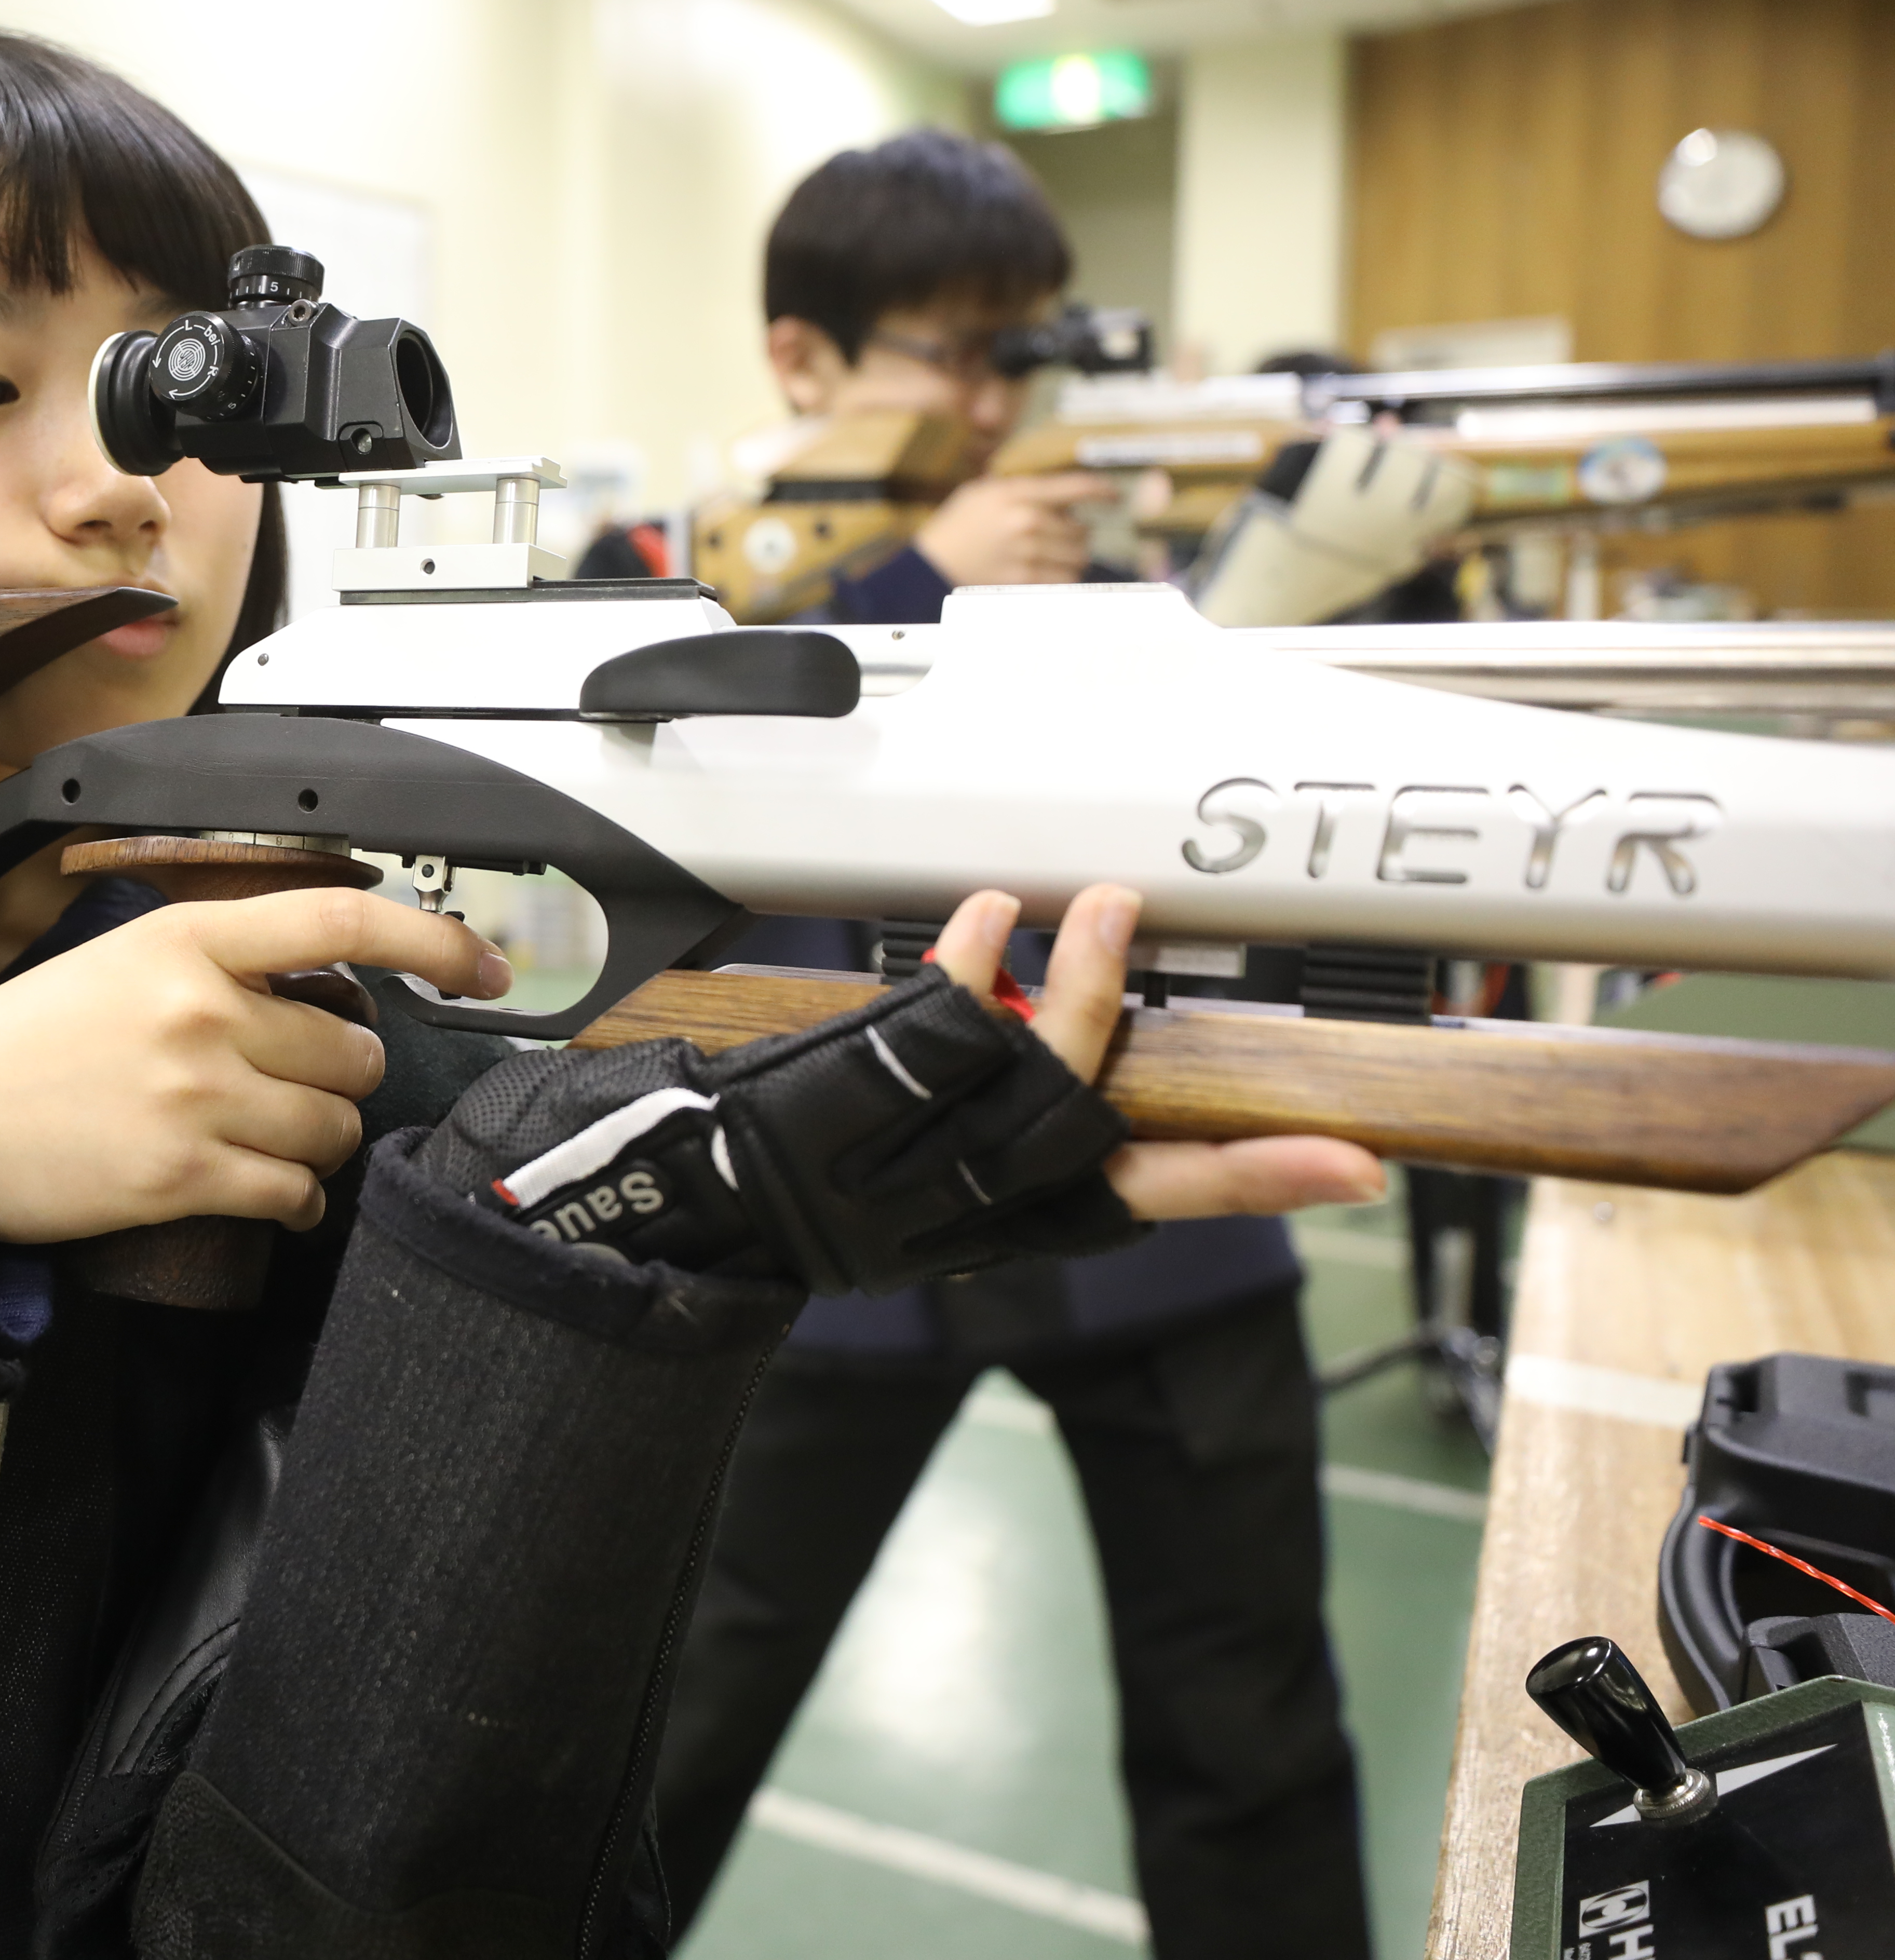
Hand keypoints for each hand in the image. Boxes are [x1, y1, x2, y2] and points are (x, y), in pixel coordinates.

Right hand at [0, 888, 510, 1242]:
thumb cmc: (27, 1044)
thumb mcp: (121, 959)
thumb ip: (220, 958)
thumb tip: (323, 981)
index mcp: (186, 940)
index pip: (341, 919)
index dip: (434, 939)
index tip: (484, 966)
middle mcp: (201, 1011)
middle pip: (351, 1048)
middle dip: (338, 1075)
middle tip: (294, 1085)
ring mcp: (195, 1097)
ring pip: (333, 1127)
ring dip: (320, 1140)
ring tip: (271, 1140)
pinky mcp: (183, 1177)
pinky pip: (293, 1194)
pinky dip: (295, 1201)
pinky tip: (270, 1195)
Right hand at [912, 472, 1111, 588]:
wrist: (930, 564)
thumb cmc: (958, 525)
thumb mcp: (985, 491)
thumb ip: (1024, 489)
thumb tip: (1067, 497)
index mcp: (1017, 494)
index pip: (1075, 487)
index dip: (1102, 490)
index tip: (1113, 496)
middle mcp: (1026, 522)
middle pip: (1081, 529)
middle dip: (1077, 533)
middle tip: (1062, 535)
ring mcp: (1027, 554)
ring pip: (1078, 556)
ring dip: (1073, 556)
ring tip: (1055, 554)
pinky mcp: (1024, 581)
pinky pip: (1065, 580)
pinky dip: (1064, 576)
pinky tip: (1050, 571)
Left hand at [927, 886, 1386, 1221]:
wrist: (763, 1210)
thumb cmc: (890, 1186)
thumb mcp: (998, 1179)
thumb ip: (1071, 1118)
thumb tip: (1136, 1038)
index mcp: (1061, 1205)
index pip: (1182, 1193)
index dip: (1269, 1179)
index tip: (1353, 1166)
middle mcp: (1013, 1184)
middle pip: (1111, 1119)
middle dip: (1144, 1025)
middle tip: (1148, 926)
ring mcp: (948, 1145)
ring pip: (1037, 1062)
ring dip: (1075, 974)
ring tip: (1104, 906)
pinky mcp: (888, 1100)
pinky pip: (939, 1020)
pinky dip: (970, 956)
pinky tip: (994, 913)